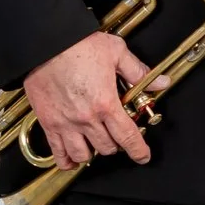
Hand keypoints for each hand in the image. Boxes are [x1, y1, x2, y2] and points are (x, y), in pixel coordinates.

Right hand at [22, 27, 153, 171]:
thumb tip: (159, 82)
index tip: (143, 156)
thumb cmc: (78, 45)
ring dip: (92, 153)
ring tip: (96, 145)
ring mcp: (65, 123)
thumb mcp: (116, 52)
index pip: (127, 137)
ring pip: (82, 155)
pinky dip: (65, 161)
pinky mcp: (48, 122)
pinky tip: (71, 161)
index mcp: (106, 103)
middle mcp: (86, 118)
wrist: (45, 43)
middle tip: (117, 137)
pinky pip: (57, 152)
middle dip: (116, 145)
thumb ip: (138, 71)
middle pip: (106, 148)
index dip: (138, 150)